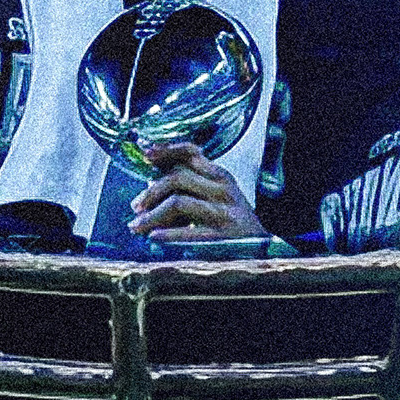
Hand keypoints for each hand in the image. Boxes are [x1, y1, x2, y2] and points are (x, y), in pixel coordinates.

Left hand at [127, 142, 266, 240]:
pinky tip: (154, 237)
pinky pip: (188, 232)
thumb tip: (151, 179)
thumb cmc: (232, 221)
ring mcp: (224, 212)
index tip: (144, 152)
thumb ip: (191, 184)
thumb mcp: (217, 195)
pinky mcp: (222, 237)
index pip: (190, 153)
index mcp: (220, 176)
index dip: (165, 150)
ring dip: (152, 214)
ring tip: (137, 226)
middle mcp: (223, 189)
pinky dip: (167, 233)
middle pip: (178, 178)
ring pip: (178, 202)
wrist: (263, 249)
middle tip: (136, 206)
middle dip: (151, 192)